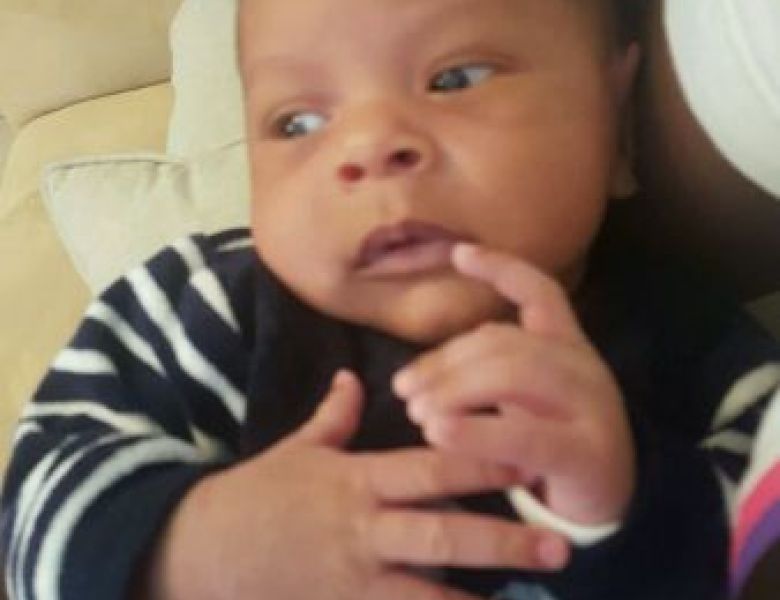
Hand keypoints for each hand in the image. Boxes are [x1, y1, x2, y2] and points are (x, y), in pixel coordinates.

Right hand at [140, 369, 569, 599]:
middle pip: (442, 535)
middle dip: (502, 540)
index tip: (526, 461)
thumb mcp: (296, 449)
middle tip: (558, 545)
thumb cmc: (256, 494)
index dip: (479, 465)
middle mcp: (364, 530)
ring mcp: (355, 580)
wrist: (202, 551)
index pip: (429, 471)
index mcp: (357, 481)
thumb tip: (351, 376)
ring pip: (428, 593)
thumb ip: (333, 416)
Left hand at [393, 244, 634, 525]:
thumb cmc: (556, 447)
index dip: (502, 269)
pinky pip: (525, 437)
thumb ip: (491, 374)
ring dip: (455, 389)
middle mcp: (582, 367)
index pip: (541, 293)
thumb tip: (425, 371)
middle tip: (404, 388)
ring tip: (417, 412)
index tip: (459, 252)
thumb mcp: (527, 401)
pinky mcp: (585, 453)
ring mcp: (590, 408)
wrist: (617, 505)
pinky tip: (439, 433)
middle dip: (447, 361)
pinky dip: (475, 432)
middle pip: (506, 342)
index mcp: (567, 347)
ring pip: (515, 375)